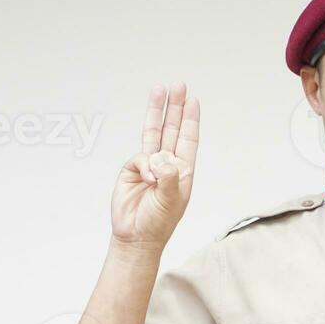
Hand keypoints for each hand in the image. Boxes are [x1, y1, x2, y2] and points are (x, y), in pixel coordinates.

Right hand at [110, 82, 199, 246]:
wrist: (135, 237)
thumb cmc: (158, 223)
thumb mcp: (171, 200)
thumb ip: (168, 177)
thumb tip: (159, 157)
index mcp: (183, 171)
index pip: (188, 139)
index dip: (190, 120)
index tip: (193, 100)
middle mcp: (167, 164)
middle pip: (171, 129)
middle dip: (175, 107)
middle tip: (178, 85)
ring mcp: (148, 166)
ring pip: (154, 133)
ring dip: (157, 111)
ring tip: (159, 90)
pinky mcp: (131, 170)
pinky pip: (138, 157)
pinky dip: (142, 165)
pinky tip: (146, 179)